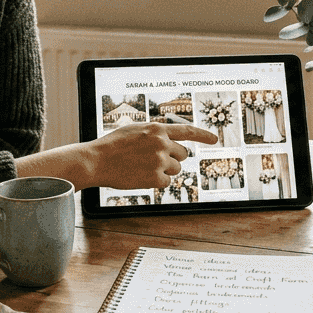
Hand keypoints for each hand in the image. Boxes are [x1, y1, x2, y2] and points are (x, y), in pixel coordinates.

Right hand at [85, 122, 217, 189]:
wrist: (97, 160)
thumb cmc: (113, 145)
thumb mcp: (135, 130)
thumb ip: (154, 133)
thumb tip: (169, 141)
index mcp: (157, 129)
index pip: (187, 131)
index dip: (203, 135)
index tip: (215, 139)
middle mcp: (162, 143)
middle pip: (182, 155)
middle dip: (172, 158)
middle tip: (151, 160)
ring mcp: (160, 161)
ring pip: (175, 169)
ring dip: (163, 171)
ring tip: (142, 167)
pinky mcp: (155, 177)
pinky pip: (166, 182)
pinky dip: (156, 182)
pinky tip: (140, 176)